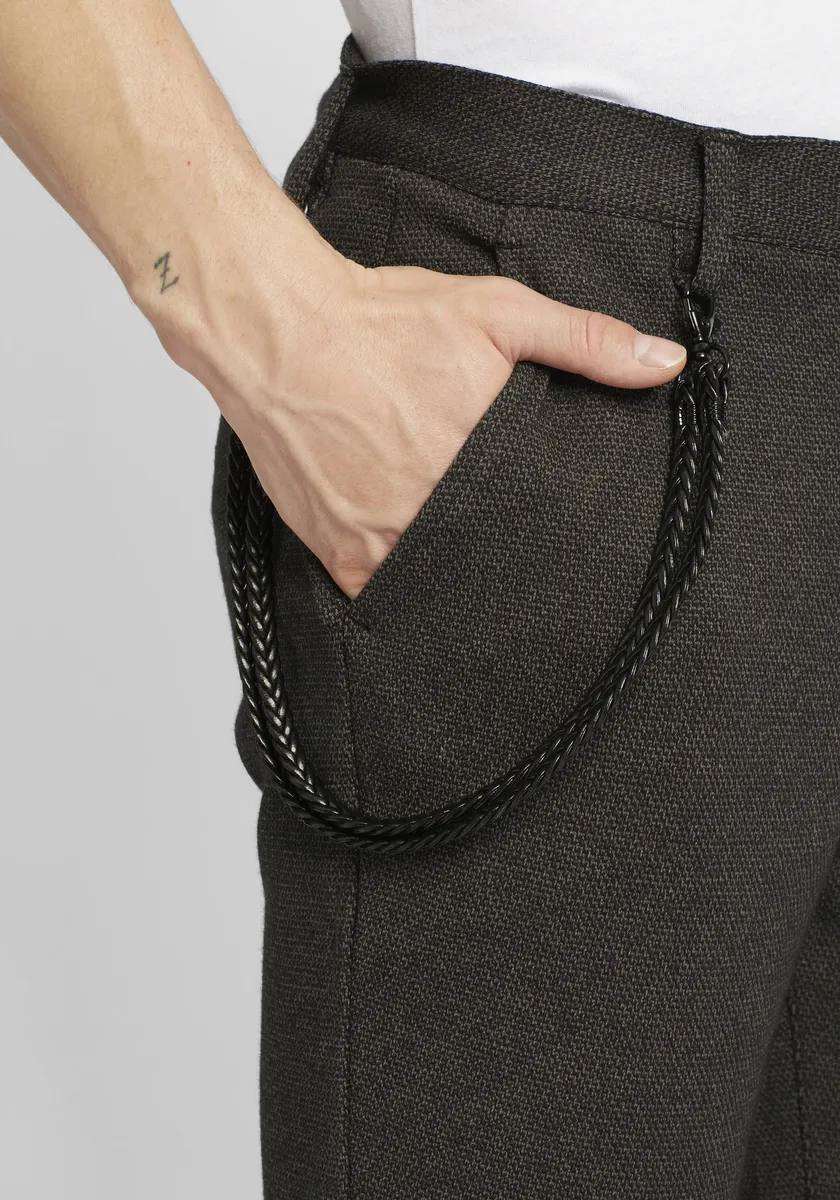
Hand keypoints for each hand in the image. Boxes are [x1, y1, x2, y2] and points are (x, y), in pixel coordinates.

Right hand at [168, 254, 686, 600]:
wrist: (278, 333)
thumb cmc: (382, 321)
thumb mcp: (497, 312)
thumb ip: (584, 341)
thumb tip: (666, 364)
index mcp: (484, 466)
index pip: (543, 524)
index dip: (552, 524)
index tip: (558, 524)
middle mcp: (435, 517)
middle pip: (493, 557)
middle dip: (502, 542)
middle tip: (496, 517)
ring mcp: (382, 544)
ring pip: (439, 578)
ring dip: (450, 559)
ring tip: (444, 520)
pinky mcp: (339, 555)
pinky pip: (382, 588)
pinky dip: (396, 572)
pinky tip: (401, 533)